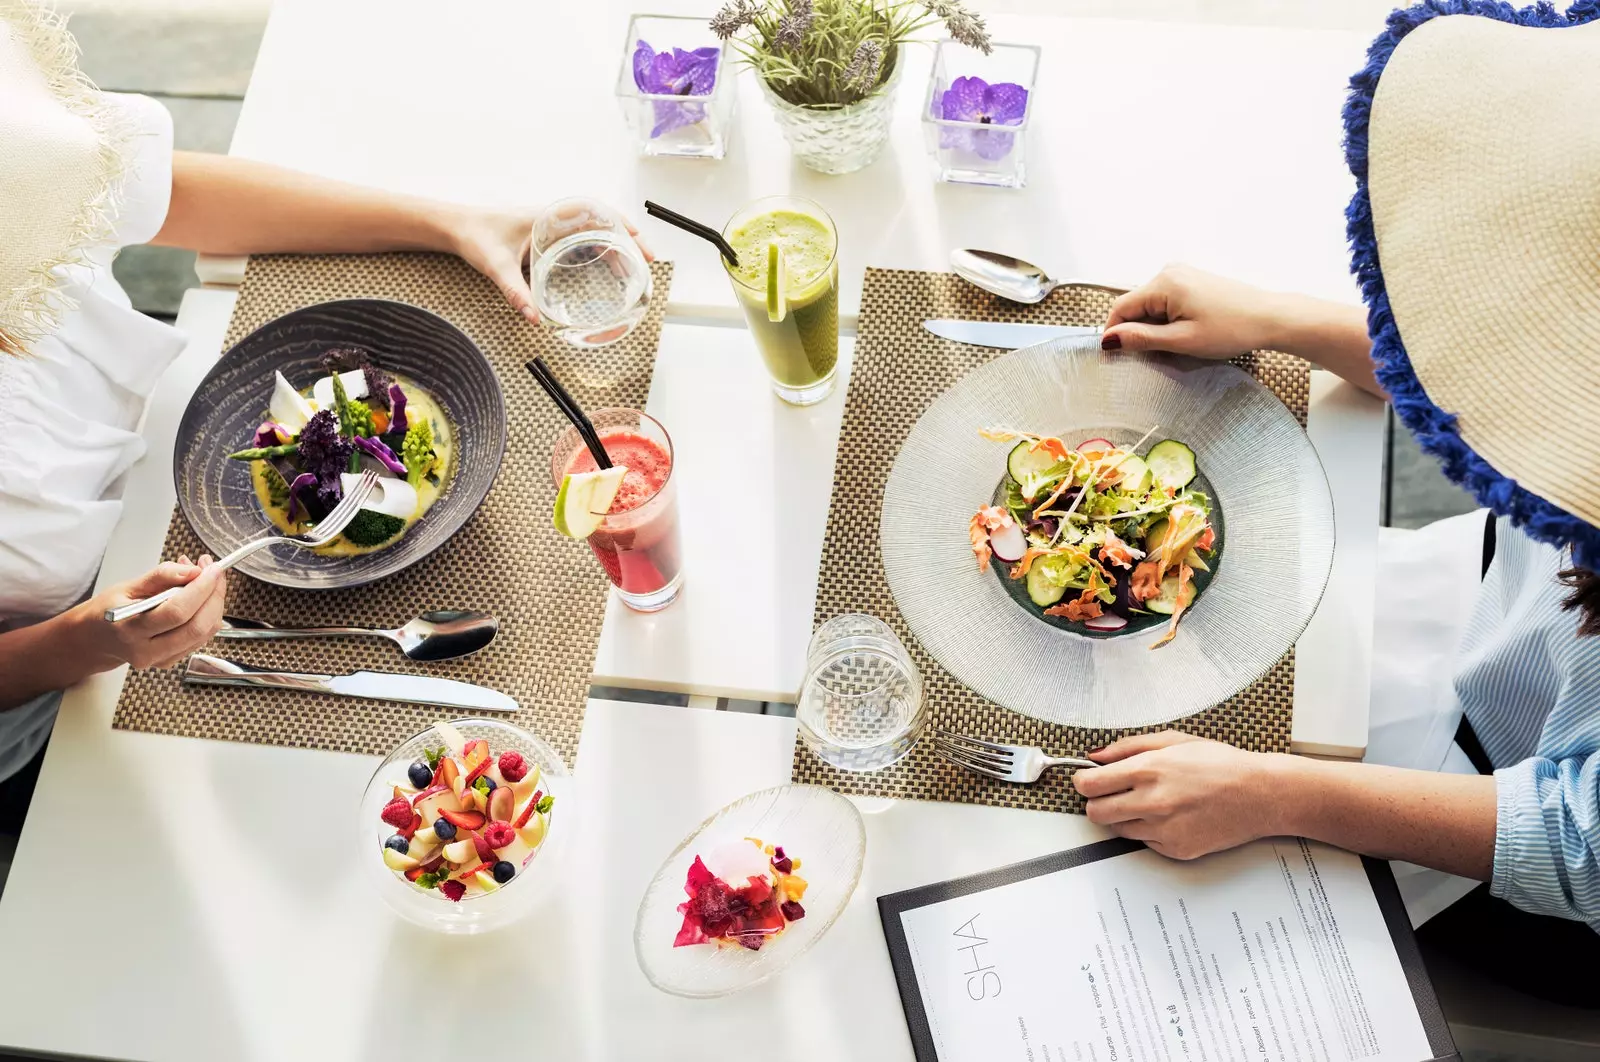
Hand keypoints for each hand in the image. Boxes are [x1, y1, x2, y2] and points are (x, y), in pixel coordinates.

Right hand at [68, 555, 227, 670]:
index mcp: (130, 629)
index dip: (201, 589)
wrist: (96, 639)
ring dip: (214, 603)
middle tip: (214, 572)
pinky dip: (208, 615)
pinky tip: (201, 597)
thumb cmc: (109, 611)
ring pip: (204, 633)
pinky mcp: (171, 660)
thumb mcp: (127, 587)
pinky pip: (202, 638)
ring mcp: (160, 659)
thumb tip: (192, 571)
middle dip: (214, 596)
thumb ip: (161, 577)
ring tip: (206, 579)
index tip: (213, 569)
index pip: (176, 612)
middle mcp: (146, 650)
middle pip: (197, 626)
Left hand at [445, 205, 653, 324]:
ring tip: (630, 271)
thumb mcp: (496, 266)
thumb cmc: (476, 237)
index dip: (623, 224)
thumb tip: (534, 318)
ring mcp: (553, 226)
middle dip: (628, 240)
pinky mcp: (547, 237)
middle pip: (603, 222)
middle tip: (646, 262)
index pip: (597, 211)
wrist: (457, 227)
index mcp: (549, 216)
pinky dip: (600, 250)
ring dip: (615, 247)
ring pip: (594, 231)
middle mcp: (555, 218)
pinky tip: (605, 269)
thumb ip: (515, 292)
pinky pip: (582, 238)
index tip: (640, 242)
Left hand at [1072, 730, 1288, 859]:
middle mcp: (1153, 802)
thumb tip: (1095, 757)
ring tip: (1149, 802)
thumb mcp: (1173, 741)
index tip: (1087, 779)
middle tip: (1111, 793)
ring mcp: (1164, 830)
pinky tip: (1171, 815)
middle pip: (1095, 813)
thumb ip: (1128, 747)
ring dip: (1124, 816)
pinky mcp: (1176, 849)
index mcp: (1149, 770)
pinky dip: (1149, 830)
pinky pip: (1144, 842)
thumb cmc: (1221, 764)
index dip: (1083, 781)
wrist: (1260, 795)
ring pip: (1118, 829)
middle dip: (1097, 802)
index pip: (1090, 785)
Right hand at [1102, 264, 1286, 356]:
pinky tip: (1187, 331)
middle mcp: (1169, 272)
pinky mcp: (1191, 280)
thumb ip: (1142, 339)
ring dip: (1154, 326)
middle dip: (1138, 330)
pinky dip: (1167, 319)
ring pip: (1150, 305)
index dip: (1114, 333)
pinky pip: (1165, 301)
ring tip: (1178, 342)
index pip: (1120, 308)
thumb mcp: (1182, 340)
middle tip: (1158, 353)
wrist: (1269, 318)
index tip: (1116, 356)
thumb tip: (1109, 340)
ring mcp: (1181, 274)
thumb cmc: (1232, 329)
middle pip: (1135, 305)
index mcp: (1164, 283)